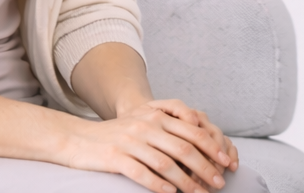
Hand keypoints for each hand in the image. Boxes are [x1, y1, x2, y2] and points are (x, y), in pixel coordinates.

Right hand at [59, 98, 237, 192]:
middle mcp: (146, 126)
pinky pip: (142, 173)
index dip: (212, 148)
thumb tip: (198, 148)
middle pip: (185, 149)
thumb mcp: (142, 125)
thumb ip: (167, 130)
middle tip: (218, 183)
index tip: (225, 163)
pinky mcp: (116, 157)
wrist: (77, 138)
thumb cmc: (114, 136)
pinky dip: (159, 186)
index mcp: (156, 117)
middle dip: (206, 168)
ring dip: (187, 182)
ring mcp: (131, 141)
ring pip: (167, 164)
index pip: (193, 132)